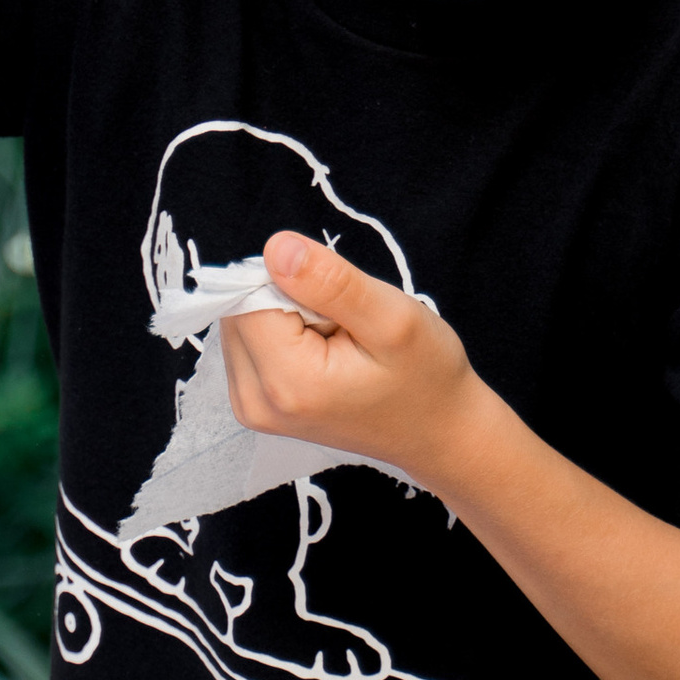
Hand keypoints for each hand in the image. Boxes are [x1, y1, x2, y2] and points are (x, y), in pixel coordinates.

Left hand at [219, 235, 499, 494]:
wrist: (437, 432)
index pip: (250, 295)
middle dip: (288, 300)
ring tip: (337, 342)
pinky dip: (283, 336)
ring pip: (242, 323)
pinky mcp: (254, 404)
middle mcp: (254, 402)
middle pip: (241, 309)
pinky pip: (249, 343)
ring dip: (285, 318)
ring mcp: (250, 408)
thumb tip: (275, 247)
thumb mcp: (393, 318)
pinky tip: (324, 353)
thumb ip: (331, 281)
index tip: (340, 310)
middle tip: (343, 326)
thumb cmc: (425, 377)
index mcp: (287, 382)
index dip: (296, 283)